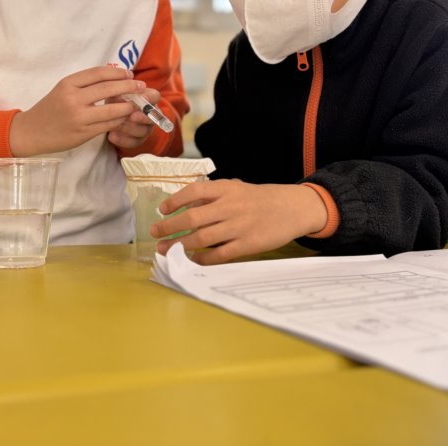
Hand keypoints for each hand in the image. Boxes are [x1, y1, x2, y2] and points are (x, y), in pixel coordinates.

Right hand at [9, 66, 145, 155]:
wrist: (31, 131)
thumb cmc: (50, 109)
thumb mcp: (63, 90)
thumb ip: (84, 85)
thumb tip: (114, 79)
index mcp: (68, 84)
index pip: (99, 73)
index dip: (118, 73)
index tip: (129, 74)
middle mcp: (73, 98)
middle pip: (108, 89)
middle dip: (129, 87)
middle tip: (141, 87)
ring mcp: (79, 117)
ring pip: (112, 109)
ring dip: (128, 106)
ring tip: (136, 104)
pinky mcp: (83, 133)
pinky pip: (108, 125)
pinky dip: (120, 120)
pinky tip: (125, 117)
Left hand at [107, 88, 160, 148]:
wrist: (111, 117)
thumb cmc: (115, 101)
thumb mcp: (115, 94)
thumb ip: (118, 93)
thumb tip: (118, 93)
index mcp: (148, 99)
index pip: (155, 96)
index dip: (150, 98)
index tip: (143, 97)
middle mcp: (150, 114)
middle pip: (151, 117)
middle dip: (142, 117)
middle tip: (131, 116)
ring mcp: (145, 128)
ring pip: (142, 131)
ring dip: (128, 128)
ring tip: (115, 125)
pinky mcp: (137, 140)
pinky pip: (133, 142)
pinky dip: (122, 139)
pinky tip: (111, 136)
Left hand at [150, 180, 327, 264]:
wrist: (292, 208)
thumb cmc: (260, 199)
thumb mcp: (237, 188)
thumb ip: (214, 196)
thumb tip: (185, 207)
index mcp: (227, 189)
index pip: (194, 191)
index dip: (175, 201)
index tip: (162, 210)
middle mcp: (231, 206)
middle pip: (193, 218)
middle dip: (169, 227)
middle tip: (155, 233)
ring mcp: (239, 226)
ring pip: (202, 238)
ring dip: (180, 245)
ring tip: (166, 249)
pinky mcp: (247, 245)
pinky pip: (219, 254)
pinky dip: (203, 258)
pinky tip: (192, 259)